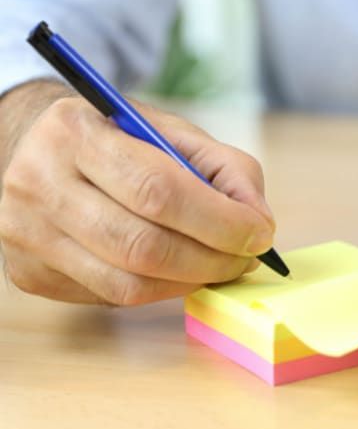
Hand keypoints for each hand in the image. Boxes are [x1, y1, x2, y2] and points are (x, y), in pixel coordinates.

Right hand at [0, 82, 275, 304]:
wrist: (38, 151)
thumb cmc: (120, 142)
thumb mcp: (174, 134)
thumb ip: (227, 170)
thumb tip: (258, 224)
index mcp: (74, 132)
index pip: (158, 191)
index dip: (220, 221)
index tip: (260, 233)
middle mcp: (37, 183)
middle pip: (142, 246)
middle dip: (211, 260)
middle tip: (246, 258)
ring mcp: (26, 234)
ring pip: (127, 284)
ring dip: (190, 282)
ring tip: (219, 265)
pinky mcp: (30, 273)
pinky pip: (111, 297)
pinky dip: (158, 289)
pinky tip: (176, 270)